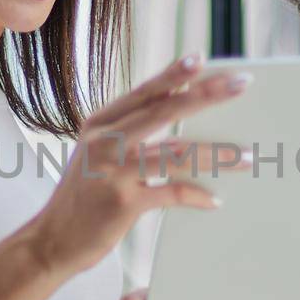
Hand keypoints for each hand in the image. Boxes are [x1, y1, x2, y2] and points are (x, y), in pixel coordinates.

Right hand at [25, 54, 252, 277]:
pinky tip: (214, 201)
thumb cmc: (83, 196)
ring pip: (177, 153)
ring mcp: (113, 172)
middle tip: (241, 84)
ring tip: (248, 156)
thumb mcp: (96, 154)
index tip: (201, 59)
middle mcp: (105, 142)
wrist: (52, 240)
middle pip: (165, 111)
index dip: (174, 75)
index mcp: (99, 124)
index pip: (145, 93)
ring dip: (217, 154)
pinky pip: (171, 193)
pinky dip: (196, 196)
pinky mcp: (123, 203)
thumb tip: (176, 111)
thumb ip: (128, 133)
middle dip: (207, 95)